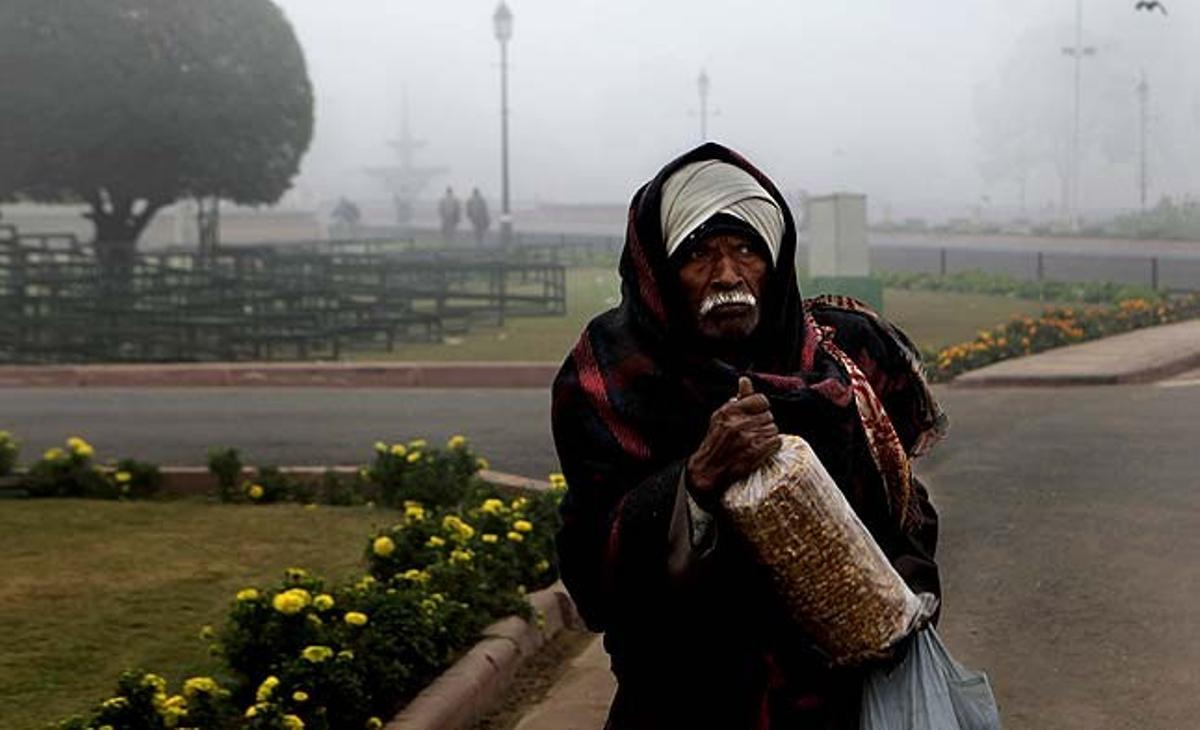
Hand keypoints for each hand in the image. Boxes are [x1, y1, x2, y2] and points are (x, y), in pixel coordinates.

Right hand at [686, 377, 781, 499]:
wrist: (708, 468)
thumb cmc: (716, 440)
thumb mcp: (722, 416)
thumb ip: (738, 399)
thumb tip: (745, 380)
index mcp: (730, 411)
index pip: (761, 400)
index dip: (762, 407)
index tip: (757, 414)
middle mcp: (739, 423)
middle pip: (769, 416)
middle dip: (764, 423)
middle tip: (755, 431)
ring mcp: (748, 438)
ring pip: (773, 429)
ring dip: (768, 435)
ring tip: (757, 441)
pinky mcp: (755, 452)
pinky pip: (776, 441)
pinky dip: (772, 445)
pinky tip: (763, 448)